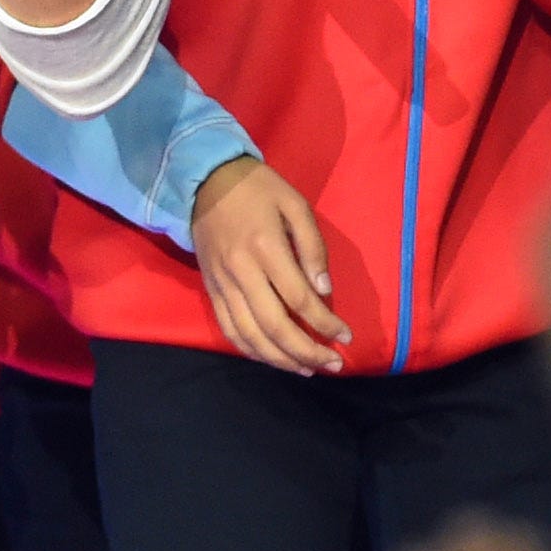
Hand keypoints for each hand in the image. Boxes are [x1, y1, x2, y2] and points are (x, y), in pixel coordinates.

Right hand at [190, 155, 348, 374]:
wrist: (204, 180)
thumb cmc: (257, 189)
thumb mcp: (294, 204)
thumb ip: (313, 247)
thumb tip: (324, 291)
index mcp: (266, 248)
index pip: (299, 299)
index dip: (325, 323)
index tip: (346, 336)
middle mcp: (241, 272)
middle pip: (275, 326)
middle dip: (307, 351)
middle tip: (333, 364)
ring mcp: (222, 284)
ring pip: (250, 335)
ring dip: (281, 359)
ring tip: (307, 369)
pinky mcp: (210, 290)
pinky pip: (229, 330)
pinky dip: (251, 351)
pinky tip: (273, 359)